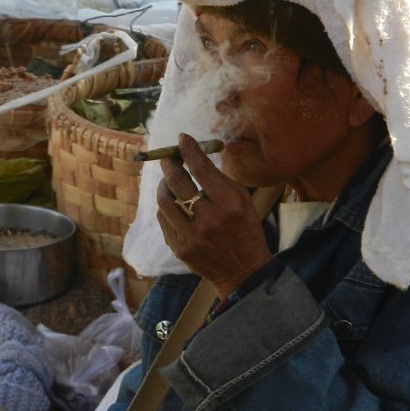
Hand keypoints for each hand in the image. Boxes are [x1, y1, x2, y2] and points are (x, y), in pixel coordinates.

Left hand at [156, 134, 273, 300]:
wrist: (243, 271)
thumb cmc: (245, 229)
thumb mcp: (243, 200)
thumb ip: (220, 180)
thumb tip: (195, 157)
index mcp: (230, 204)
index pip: (202, 169)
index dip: (189, 150)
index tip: (182, 138)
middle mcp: (209, 220)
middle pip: (178, 182)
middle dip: (170, 164)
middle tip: (168, 157)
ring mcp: (192, 236)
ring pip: (165, 201)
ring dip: (163, 185)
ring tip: (168, 180)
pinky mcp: (180, 249)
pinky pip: (164, 220)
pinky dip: (165, 207)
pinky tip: (171, 203)